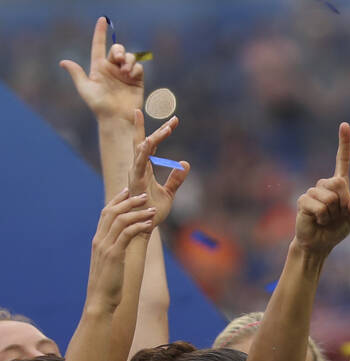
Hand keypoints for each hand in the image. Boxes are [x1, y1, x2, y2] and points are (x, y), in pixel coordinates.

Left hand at [60, 17, 143, 122]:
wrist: (116, 118)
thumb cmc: (99, 106)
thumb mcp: (85, 89)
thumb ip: (77, 74)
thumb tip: (63, 62)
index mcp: (99, 67)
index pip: (99, 46)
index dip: (100, 32)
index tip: (102, 20)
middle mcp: (112, 69)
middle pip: (117, 49)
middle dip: (118, 51)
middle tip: (117, 59)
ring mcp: (125, 74)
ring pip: (129, 57)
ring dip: (128, 60)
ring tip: (125, 72)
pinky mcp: (137, 81)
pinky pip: (138, 68)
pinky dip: (136, 69)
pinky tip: (131, 76)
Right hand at [87, 189, 156, 308]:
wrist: (101, 299)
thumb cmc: (109, 283)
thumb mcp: (111, 262)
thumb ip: (115, 250)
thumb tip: (124, 245)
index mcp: (98, 240)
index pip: (105, 214)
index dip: (116, 201)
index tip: (127, 191)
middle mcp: (99, 240)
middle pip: (111, 212)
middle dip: (127, 201)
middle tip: (142, 194)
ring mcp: (105, 247)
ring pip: (119, 221)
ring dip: (136, 212)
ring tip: (150, 209)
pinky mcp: (114, 255)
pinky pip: (126, 235)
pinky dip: (138, 226)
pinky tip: (148, 224)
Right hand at [128, 111, 188, 226]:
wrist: (144, 226)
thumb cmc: (153, 211)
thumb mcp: (170, 192)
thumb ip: (176, 178)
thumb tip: (185, 163)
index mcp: (145, 168)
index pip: (152, 145)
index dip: (163, 132)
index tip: (174, 121)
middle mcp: (138, 168)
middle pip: (144, 142)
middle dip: (151, 128)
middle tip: (166, 117)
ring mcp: (135, 174)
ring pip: (142, 151)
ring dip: (153, 138)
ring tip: (167, 128)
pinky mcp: (136, 181)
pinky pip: (139, 164)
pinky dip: (142, 153)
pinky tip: (146, 143)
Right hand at [294, 123, 349, 254]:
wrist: (319, 244)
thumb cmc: (336, 230)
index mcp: (339, 185)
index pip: (342, 161)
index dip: (344, 143)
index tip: (344, 125)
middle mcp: (325, 184)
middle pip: (339, 183)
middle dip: (343, 204)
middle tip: (336, 215)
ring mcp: (313, 191)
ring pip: (330, 198)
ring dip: (332, 214)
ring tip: (326, 219)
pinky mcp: (303, 200)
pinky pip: (320, 207)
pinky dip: (323, 218)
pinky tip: (318, 221)